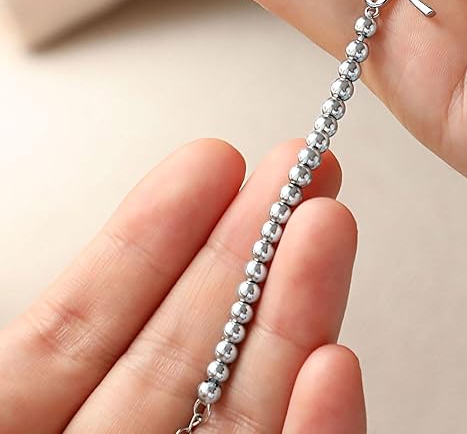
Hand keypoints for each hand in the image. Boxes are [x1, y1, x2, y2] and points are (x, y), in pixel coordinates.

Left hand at [0, 139, 363, 432]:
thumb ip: (29, 357)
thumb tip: (99, 260)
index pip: (79, 332)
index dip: (146, 242)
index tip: (211, 162)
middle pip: (178, 354)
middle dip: (246, 253)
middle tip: (299, 172)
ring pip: (243, 410)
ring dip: (296, 318)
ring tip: (329, 229)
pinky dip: (319, 433)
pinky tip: (334, 364)